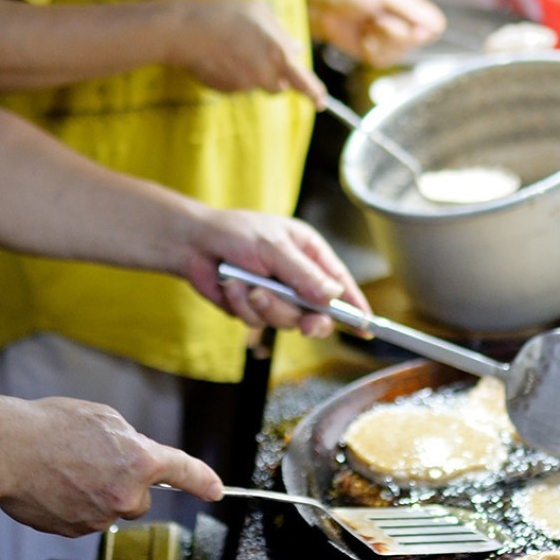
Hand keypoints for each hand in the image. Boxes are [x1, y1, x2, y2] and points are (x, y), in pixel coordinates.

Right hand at [0, 396, 223, 534]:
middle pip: (139, 498)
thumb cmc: (51, 427)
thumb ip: (130, 441)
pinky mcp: (75, 531)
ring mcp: (99, 518)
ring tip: (65, 468)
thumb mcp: (104, 419)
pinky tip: (54, 484)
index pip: (183, 472)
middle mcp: (125, 495)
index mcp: (139, 462)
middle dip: (124, 484)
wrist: (8, 451)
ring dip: (96, 493)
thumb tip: (135, 457)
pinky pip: (84, 518)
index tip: (215, 490)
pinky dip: (74, 504)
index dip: (203, 481)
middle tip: (93, 460)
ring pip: (109, 509)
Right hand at [167, 0, 325, 104]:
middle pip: (278, 85)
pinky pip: (236, 84)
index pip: (303, 82)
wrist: (184, 32)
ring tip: (232, 46)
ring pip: (256, 83)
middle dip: (274, 74)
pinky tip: (219, 54)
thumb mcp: (259, 11)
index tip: (321, 102)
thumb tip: (297, 49)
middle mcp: (263, 75)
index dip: (314, 93)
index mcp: (278, 55)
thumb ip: (282, 33)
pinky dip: (232, 72)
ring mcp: (243, 86)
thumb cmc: (224, 15)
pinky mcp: (225, 90)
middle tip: (257, 52)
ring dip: (252, 71)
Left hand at [180, 208, 368, 336]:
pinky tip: (232, 286)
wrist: (193, 243)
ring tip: (249, 284)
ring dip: (266, 306)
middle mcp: (296, 278)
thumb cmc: (235, 232)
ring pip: (285, 321)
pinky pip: (256, 321)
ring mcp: (275, 296)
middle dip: (309, 320)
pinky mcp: (253, 309)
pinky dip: (243, 305)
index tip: (366, 327)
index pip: (340, 284)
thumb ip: (302, 273)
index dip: (354, 307)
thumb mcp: (273, 247)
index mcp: (310, 254)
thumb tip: (332, 296)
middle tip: (307, 324)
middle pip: (317, 313)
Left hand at [304, 0, 445, 67]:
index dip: (424, 29)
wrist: (325, 10)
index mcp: (412, 8)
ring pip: (400, 53)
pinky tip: (363, 38)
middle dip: (394, 32)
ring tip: (368, 26)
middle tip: (376, 19)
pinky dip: (370, 50)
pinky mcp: (379, 57)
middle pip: (418, 42)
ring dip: (380, 40)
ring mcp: (393, 44)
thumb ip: (410, 8)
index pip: (436, 25)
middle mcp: (407, 27)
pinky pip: (383, 61)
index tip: (409, 25)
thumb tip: (437, 25)